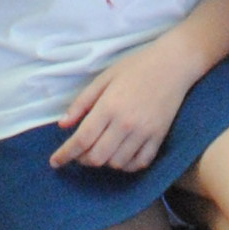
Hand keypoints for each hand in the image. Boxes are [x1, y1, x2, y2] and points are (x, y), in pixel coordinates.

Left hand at [45, 39, 198, 173]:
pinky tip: (120, 156)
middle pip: (97, 157)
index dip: (65, 154)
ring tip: (100, 151)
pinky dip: (126, 165)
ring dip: (104, 162)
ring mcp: (144, 133)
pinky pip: (139, 164)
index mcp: (109, 106)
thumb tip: (63, 125)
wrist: (173, 64)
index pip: (81, 140)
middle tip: (79, 153)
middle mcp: (126, 123)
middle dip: (82, 160)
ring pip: (117, 163)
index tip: (55, 162)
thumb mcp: (104, 78)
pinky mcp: (159, 137)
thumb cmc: (136, 67)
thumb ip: (82, 103)